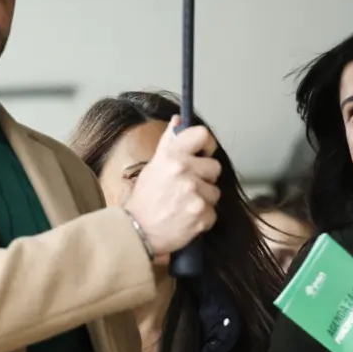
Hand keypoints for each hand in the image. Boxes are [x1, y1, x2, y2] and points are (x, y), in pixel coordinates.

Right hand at [124, 118, 221, 257]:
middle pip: (215, 167)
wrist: (137, 232)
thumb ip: (169, 142)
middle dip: (204, 177)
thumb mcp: (153, 166)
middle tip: (187, 187)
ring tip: (184, 204)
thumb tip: (179, 119)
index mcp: (173, 156)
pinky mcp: (202, 215)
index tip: (203, 152)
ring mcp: (195, 194)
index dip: (206, 144)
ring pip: (215, 191)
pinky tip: (187, 217)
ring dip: (204, 198)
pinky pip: (213, 212)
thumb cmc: (145, 199)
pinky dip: (203, 217)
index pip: (202, 135)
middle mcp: (185, 172)